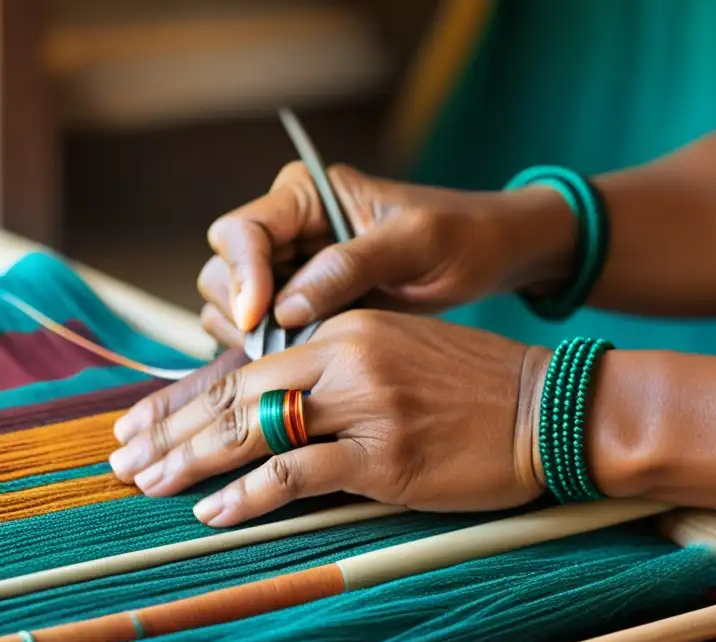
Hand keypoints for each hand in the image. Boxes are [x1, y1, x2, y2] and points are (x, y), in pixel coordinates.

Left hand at [110, 311, 549, 525]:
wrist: (548, 408)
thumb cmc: (471, 387)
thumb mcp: (395, 354)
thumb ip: (331, 370)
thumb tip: (266, 405)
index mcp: (342, 326)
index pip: (241, 364)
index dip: (182, 397)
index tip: (139, 423)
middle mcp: (346, 358)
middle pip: (234, 394)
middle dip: (169, 430)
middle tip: (122, 460)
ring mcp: (366, 406)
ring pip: (254, 431)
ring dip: (192, 462)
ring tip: (148, 487)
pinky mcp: (386, 456)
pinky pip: (297, 476)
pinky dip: (248, 496)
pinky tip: (214, 514)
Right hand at [198, 162, 573, 347]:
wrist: (491, 257)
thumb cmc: (462, 235)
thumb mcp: (415, 243)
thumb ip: (348, 267)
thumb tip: (283, 309)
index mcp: (306, 196)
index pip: (240, 231)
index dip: (242, 275)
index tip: (259, 316)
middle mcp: (289, 230)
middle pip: (224, 271)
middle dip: (241, 311)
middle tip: (277, 349)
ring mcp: (293, 270)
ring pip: (235, 306)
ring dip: (252, 338)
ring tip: (296, 360)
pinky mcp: (306, 306)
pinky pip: (264, 332)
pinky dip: (269, 353)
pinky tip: (298, 370)